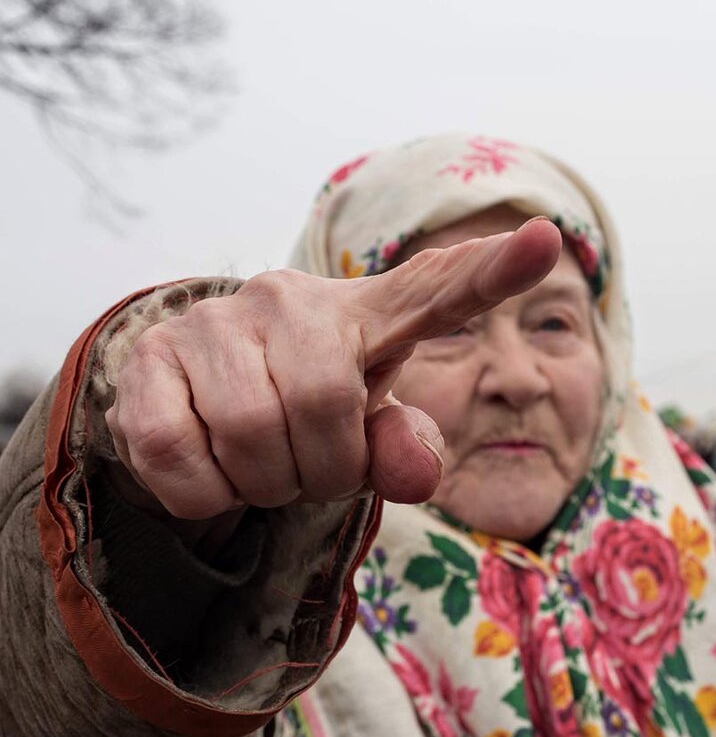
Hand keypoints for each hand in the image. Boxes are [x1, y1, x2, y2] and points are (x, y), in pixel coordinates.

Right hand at [106, 218, 561, 519]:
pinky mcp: (147, 357)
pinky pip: (182, 460)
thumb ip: (404, 451)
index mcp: (369, 315)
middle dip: (322, 470)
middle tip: (309, 465)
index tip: (546, 242)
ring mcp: (213, 321)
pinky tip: (212, 466)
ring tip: (264, 463)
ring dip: (265, 483)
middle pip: (324, 409)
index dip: (492, 272)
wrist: (196, 401)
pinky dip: (205, 494)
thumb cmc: (306, 411)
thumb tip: (417, 473)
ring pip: (253, 437)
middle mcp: (290, 299)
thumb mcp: (368, 434)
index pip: (438, 289)